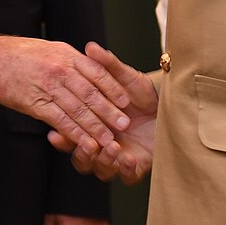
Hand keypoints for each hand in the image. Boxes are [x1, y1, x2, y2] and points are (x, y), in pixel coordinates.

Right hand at [0, 34, 129, 154]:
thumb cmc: (16, 53)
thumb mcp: (49, 48)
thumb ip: (70, 59)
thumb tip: (89, 66)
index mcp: (66, 55)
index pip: (97, 72)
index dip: (113, 87)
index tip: (126, 100)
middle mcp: (60, 70)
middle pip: (91, 93)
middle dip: (109, 110)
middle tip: (125, 123)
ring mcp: (49, 87)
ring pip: (78, 109)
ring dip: (96, 126)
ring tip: (110, 139)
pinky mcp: (36, 104)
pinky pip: (60, 120)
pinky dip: (75, 133)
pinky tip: (86, 142)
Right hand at [45, 44, 157, 182]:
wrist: (170, 105)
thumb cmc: (143, 93)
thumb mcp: (126, 77)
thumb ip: (108, 66)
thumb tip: (90, 47)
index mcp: (93, 125)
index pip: (70, 134)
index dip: (62, 137)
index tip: (55, 135)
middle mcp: (102, 144)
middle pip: (82, 158)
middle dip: (82, 153)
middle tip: (88, 144)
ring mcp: (118, 158)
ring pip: (101, 170)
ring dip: (104, 161)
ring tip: (112, 148)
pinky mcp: (136, 168)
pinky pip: (126, 177)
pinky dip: (125, 170)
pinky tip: (128, 159)